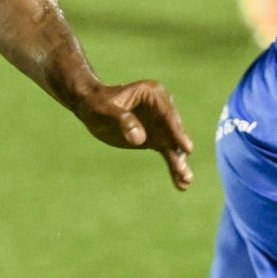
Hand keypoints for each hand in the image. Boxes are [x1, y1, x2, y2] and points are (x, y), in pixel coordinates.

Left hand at [74, 79, 193, 189]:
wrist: (91, 107)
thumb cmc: (97, 104)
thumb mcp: (105, 110)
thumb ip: (123, 120)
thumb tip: (140, 139)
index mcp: (153, 94)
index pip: (168, 115)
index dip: (177, 133)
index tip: (186, 148)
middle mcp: (161, 108)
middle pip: (174, 132)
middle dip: (180, 151)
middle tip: (184, 170)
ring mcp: (160, 124)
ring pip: (173, 145)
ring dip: (179, 163)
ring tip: (186, 182)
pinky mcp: (156, 138)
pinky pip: (167, 152)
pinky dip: (173, 167)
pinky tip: (180, 183)